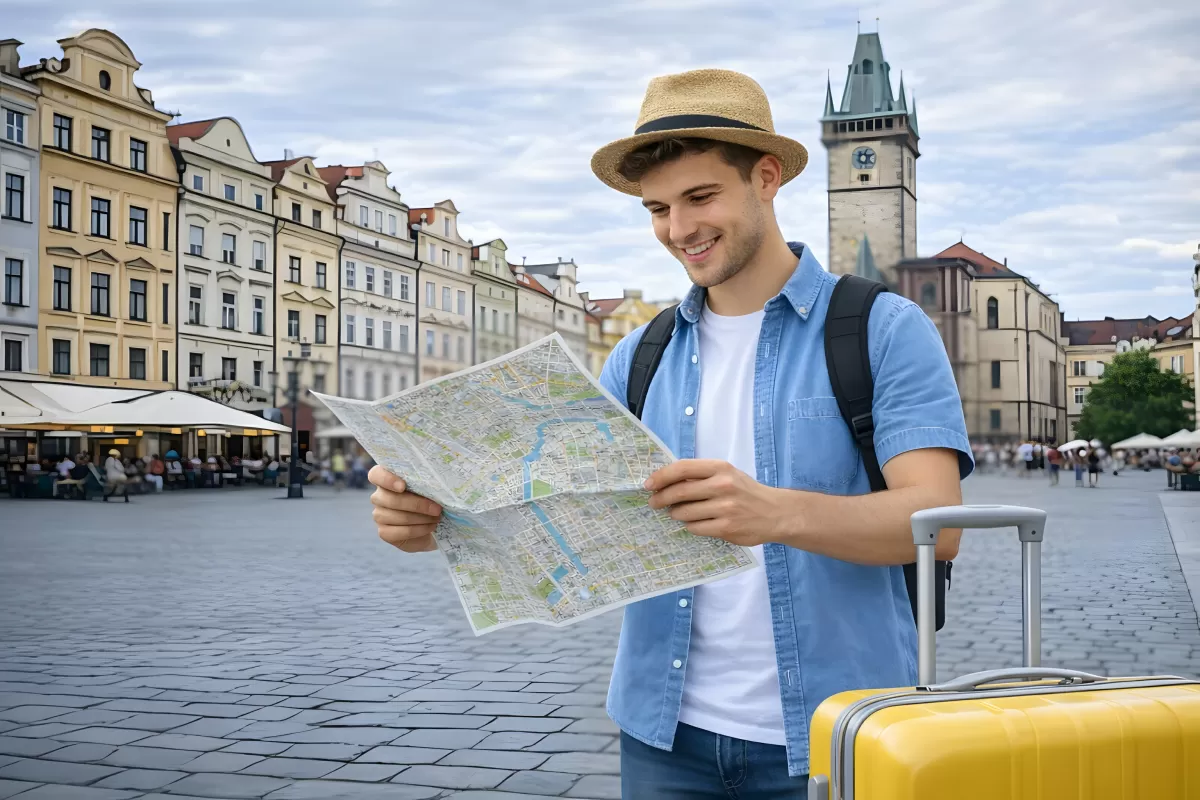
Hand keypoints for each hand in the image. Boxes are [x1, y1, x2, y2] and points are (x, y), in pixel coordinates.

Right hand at [368, 466, 442, 552]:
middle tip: (437, 509)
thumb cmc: (431, 500)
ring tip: (436, 518)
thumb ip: (426, 482)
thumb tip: (435, 480)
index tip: (403, 486)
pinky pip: (399, 532)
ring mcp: (379, 515)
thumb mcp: (430, 488)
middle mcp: (379, 496)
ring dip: (421, 518)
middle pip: (391, 499)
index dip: (386, 479)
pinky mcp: (384, 532)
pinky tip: (430, 527)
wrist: (432, 526)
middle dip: (417, 504)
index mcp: (386, 479)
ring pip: (397, 516)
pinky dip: (418, 530)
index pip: (376, 475)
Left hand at [645, 459, 786, 546]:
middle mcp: (722, 486)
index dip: (661, 476)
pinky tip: (694, 523)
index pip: (682, 468)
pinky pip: (695, 528)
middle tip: (654, 503)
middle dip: (661, 499)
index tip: (648, 485)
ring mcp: (725, 508)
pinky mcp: (726, 528)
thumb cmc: (745, 492)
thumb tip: (665, 481)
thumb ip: (701, 476)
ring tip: (678, 513)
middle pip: (679, 492)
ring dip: (675, 514)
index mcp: (720, 468)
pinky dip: (690, 526)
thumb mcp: (726, 475)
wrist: (775, 513)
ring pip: (684, 513)